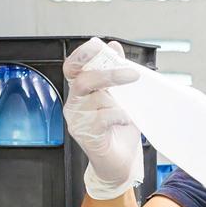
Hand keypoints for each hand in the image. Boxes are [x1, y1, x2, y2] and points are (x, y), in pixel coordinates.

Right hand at [63, 37, 143, 200]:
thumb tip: (114, 46)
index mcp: (80, 91)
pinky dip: (118, 115)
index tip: (98, 45)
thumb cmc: (118, 128)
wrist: (119, 161)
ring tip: (130, 109)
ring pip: (95, 98)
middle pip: (83, 79)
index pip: (72, 67)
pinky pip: (101, 117)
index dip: (82, 54)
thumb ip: (115, 72)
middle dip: (108, 74)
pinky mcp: (85, 135)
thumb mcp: (121, 96)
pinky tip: (126, 120)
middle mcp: (74, 103)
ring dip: (118, 101)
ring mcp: (77, 120)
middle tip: (132, 75)